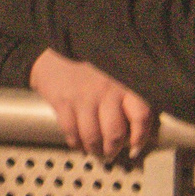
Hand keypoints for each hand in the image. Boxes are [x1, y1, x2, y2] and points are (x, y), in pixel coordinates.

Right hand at [29, 50, 155, 161]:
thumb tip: (135, 121)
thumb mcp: (114, 67)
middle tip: (111, 152)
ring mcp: (83, 98)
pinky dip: (75, 142)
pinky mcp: (62, 101)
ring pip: (93, 136)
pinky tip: (77, 143)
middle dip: (113, 148)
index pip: (141, 117)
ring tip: (95, 151)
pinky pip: (71, 131)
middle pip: (115, 133)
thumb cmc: (88, 58)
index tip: (136, 148)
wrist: (53, 42)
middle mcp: (107, 92)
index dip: (140, 137)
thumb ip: (127, 89)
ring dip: (94, 149)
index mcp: (124, 83)